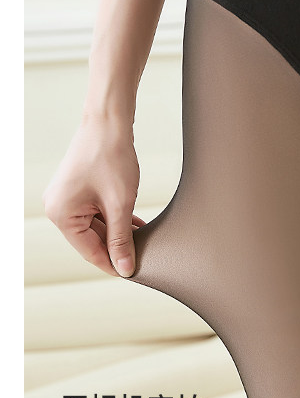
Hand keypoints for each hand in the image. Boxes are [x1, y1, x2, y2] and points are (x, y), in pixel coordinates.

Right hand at [42, 115, 146, 276]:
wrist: (109, 122)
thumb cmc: (112, 158)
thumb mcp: (121, 204)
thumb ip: (122, 239)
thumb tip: (125, 268)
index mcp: (61, 215)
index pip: (89, 251)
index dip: (112, 264)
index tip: (133, 275)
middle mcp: (57, 208)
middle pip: (91, 239)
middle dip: (117, 247)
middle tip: (142, 259)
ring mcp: (66, 198)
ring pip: (96, 226)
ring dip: (118, 233)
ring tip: (143, 243)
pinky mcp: (77, 189)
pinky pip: (96, 212)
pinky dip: (114, 219)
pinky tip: (135, 226)